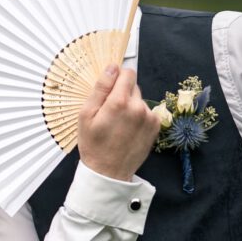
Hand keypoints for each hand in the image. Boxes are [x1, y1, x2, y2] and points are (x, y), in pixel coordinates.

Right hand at [77, 65, 159, 180]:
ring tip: (118, 124)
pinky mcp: (156, 126)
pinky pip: (146, 111)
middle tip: (109, 112)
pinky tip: (128, 129)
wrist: (108, 172)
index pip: (127, 73)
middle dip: (122, 94)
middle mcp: (139, 107)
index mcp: (120, 102)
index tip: (109, 90)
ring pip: (139, 99)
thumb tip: (112, 68)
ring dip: (130, 106)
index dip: (116, 78)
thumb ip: (100, 88)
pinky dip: (138, 116)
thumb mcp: (86, 114)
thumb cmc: (94, 145)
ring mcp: (150, 117)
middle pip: (133, 86)